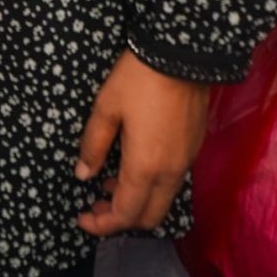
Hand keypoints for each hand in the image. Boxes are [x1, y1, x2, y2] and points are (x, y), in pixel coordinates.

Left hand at [76, 50, 215, 233]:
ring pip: (162, 200)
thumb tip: (83, 174)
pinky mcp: (194, 148)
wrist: (183, 52)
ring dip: (136, 201)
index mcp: (145, 167)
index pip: (125, 215)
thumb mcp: (105, 108)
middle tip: (96, 205)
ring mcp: (186, 161)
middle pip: (149, 217)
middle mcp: (170, 172)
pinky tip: (133, 165)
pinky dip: (151, 186)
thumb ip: (93, 145)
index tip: (82, 218)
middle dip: (121, 219)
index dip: (101, 224)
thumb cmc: (139, 78)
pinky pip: (172, 182)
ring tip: (109, 183)